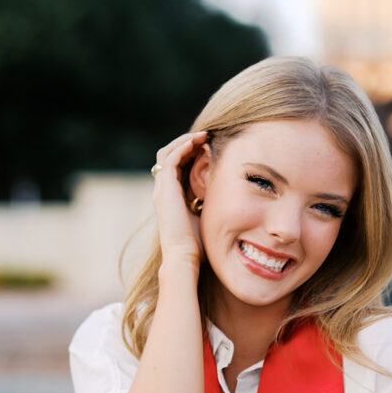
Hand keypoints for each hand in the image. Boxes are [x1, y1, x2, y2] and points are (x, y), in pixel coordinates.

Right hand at [151, 131, 207, 267]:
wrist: (184, 257)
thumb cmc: (198, 245)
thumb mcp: (206, 217)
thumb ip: (210, 204)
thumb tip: (229, 195)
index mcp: (171, 197)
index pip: (176, 165)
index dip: (190, 152)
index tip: (210, 146)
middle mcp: (163, 191)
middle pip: (168, 155)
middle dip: (186, 143)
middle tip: (206, 135)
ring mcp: (162, 190)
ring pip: (167, 153)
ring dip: (185, 141)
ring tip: (203, 134)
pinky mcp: (165, 190)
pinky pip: (170, 159)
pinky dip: (183, 147)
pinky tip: (199, 142)